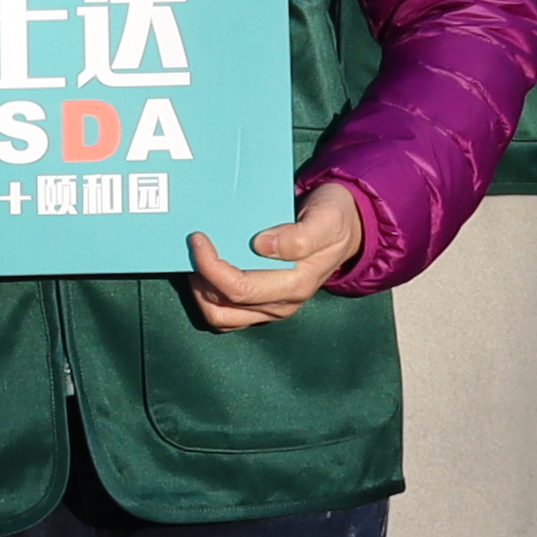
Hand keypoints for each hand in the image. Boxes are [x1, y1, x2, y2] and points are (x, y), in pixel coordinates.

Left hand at [185, 178, 365, 326]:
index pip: (240, 289)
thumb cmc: (334, 220)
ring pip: (220, 316)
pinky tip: (204, 270)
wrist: (345, 229)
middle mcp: (281, 304)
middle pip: (223, 307)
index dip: (211, 267)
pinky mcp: (262, 304)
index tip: (198, 239)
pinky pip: (226, 312)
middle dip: (200, 277)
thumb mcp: (326, 220)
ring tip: (195, 259)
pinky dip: (208, 295)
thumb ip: (300, 236)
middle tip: (191, 245)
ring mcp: (270, 308)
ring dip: (200, 291)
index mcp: (295, 286)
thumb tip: (262, 245)